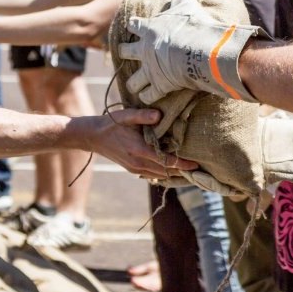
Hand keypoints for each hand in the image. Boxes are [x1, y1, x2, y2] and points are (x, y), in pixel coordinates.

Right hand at [80, 108, 197, 179]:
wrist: (92, 137)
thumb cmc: (111, 124)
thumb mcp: (125, 116)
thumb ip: (143, 115)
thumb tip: (159, 115)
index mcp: (138, 150)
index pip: (165, 161)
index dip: (182, 164)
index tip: (196, 164)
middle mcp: (138, 163)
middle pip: (166, 172)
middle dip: (182, 171)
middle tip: (200, 168)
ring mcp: (135, 168)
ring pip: (160, 176)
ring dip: (174, 173)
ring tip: (190, 169)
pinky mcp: (133, 169)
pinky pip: (153, 175)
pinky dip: (164, 173)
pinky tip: (173, 169)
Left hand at [117, 0, 262, 104]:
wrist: (200, 50)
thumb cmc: (193, 26)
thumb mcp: (186, 5)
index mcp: (150, 30)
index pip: (134, 25)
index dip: (134, 25)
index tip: (133, 26)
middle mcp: (145, 50)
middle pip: (125, 52)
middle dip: (124, 53)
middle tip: (126, 54)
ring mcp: (150, 69)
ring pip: (133, 81)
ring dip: (133, 83)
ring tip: (134, 86)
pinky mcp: (159, 85)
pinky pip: (148, 96)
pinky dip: (148, 97)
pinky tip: (149, 98)